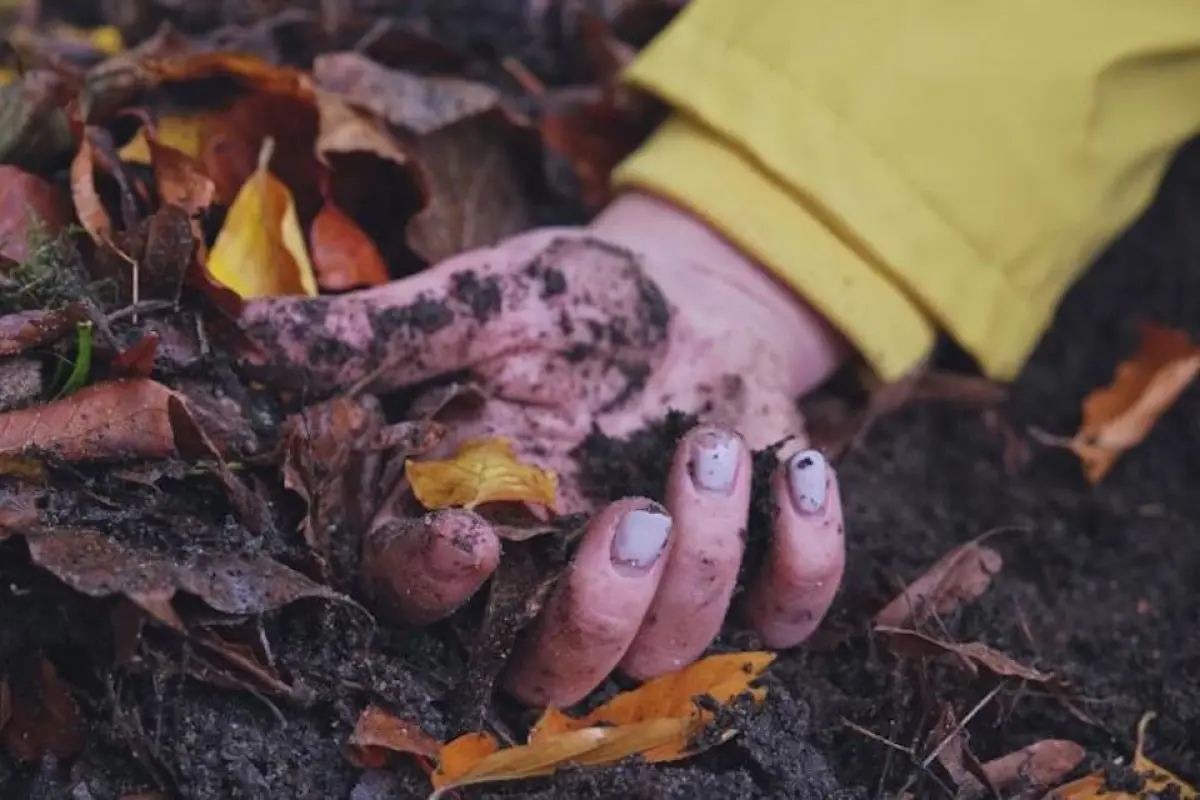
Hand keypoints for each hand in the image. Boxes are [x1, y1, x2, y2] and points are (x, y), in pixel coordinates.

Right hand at [240, 192, 849, 705]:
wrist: (686, 292)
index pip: (424, 604)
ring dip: (706, 558)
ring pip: (675, 654)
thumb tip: (254, 333)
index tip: (473, 532)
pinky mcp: (751, 568)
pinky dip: (807, 560)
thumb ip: (388, 331)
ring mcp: (660, 586)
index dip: (436, 590)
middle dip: (598, 616)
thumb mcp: (486, 301)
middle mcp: (560, 577)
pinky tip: (798, 468)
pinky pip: (787, 616)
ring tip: (710, 438)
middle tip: (636, 514)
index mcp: (477, 519)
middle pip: (556, 677)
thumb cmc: (574, 303)